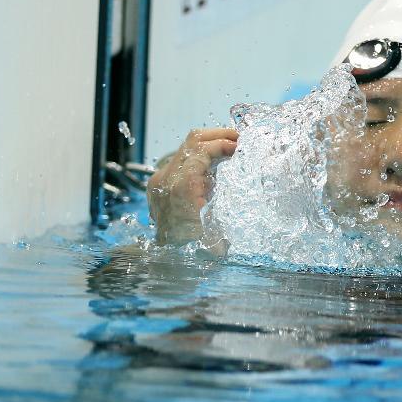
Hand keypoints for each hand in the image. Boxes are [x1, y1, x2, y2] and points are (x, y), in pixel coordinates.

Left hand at [147, 128, 237, 245]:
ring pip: (186, 148)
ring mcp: (160, 182)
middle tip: (238, 139)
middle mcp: (166, 180)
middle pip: (192, 141)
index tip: (241, 147)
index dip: (224, 143)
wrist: (173, 265)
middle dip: (217, 136)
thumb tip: (238, 165)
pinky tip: (216, 165)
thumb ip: (226, 190)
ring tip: (230, 149)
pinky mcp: (159, 186)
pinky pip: (182, 162)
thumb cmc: (199, 249)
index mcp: (181, 187)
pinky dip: (200, 158)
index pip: (202, 148)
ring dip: (209, 145)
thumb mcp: (221, 220)